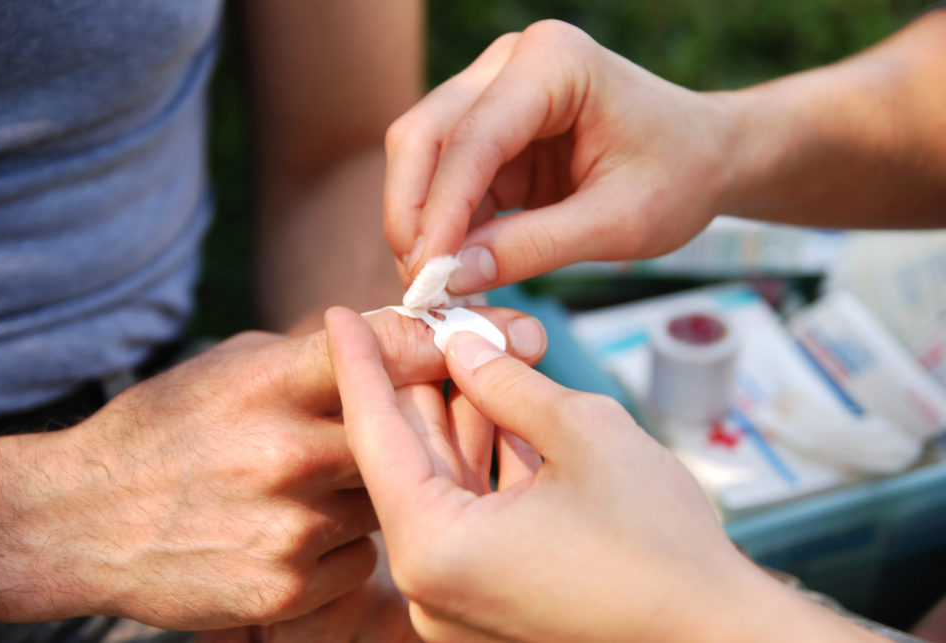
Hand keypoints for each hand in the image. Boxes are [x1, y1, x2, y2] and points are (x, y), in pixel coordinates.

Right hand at [0, 306, 544, 629]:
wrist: (82, 522)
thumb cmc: (163, 431)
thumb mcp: (231, 366)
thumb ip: (314, 356)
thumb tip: (401, 336)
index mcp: (269, 381)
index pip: (379, 347)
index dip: (441, 340)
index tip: (494, 332)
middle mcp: (286, 451)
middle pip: (403, 433)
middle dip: (415, 428)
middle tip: (427, 423)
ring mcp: (290, 525)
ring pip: (386, 501)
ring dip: (369, 493)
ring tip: (304, 486)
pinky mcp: (286, 587)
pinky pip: (357, 557)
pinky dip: (340, 546)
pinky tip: (289, 534)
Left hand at [326, 307, 885, 641]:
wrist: (720, 632)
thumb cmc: (660, 543)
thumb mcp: (582, 431)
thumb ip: (507, 382)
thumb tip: (464, 346)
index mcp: (434, 549)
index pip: (374, 435)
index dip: (358, 363)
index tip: (335, 314)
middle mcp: (431, 585)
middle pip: (407, 459)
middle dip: (421, 383)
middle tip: (423, 321)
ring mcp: (460, 598)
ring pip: (442, 483)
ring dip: (458, 417)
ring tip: (469, 349)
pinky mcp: (491, 599)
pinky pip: (470, 515)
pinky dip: (483, 461)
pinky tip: (498, 405)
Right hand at [384, 19, 735, 291]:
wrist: (708, 156)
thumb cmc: (680, 175)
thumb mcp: (619, 223)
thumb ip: (536, 247)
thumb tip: (453, 276)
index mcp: (554, 63)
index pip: (472, 137)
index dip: (441, 211)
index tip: (428, 276)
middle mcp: (512, 64)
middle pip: (425, 135)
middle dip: (412, 213)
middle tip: (418, 284)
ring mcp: (496, 92)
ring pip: (424, 156)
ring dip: (421, 223)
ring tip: (433, 287)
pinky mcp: (494, 130)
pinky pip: (448, 178)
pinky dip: (444, 226)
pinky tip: (451, 269)